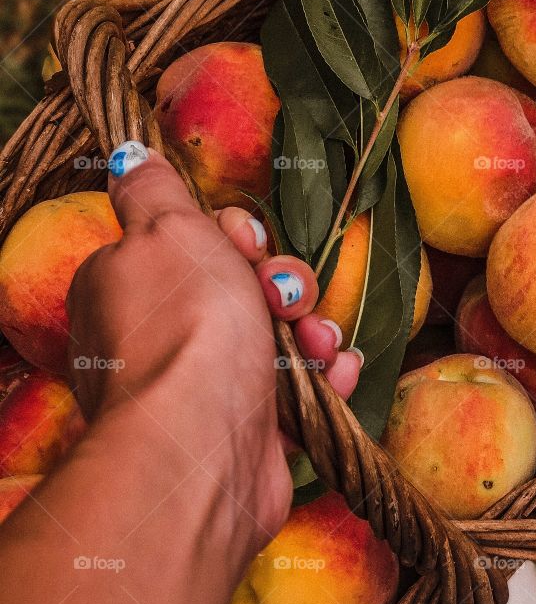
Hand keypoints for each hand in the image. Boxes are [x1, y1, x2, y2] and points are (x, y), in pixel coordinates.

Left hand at [66, 141, 360, 558]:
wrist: (204, 445)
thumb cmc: (186, 325)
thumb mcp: (167, 229)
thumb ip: (153, 189)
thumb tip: (131, 158)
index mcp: (128, 283)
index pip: (192, 240)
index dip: (232, 234)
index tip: (245, 243)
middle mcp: (161, 336)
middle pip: (241, 284)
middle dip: (281, 283)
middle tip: (282, 298)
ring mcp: (204, 386)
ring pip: (276, 335)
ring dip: (311, 330)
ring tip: (318, 344)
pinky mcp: (247, 429)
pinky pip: (297, 389)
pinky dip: (324, 378)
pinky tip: (339, 372)